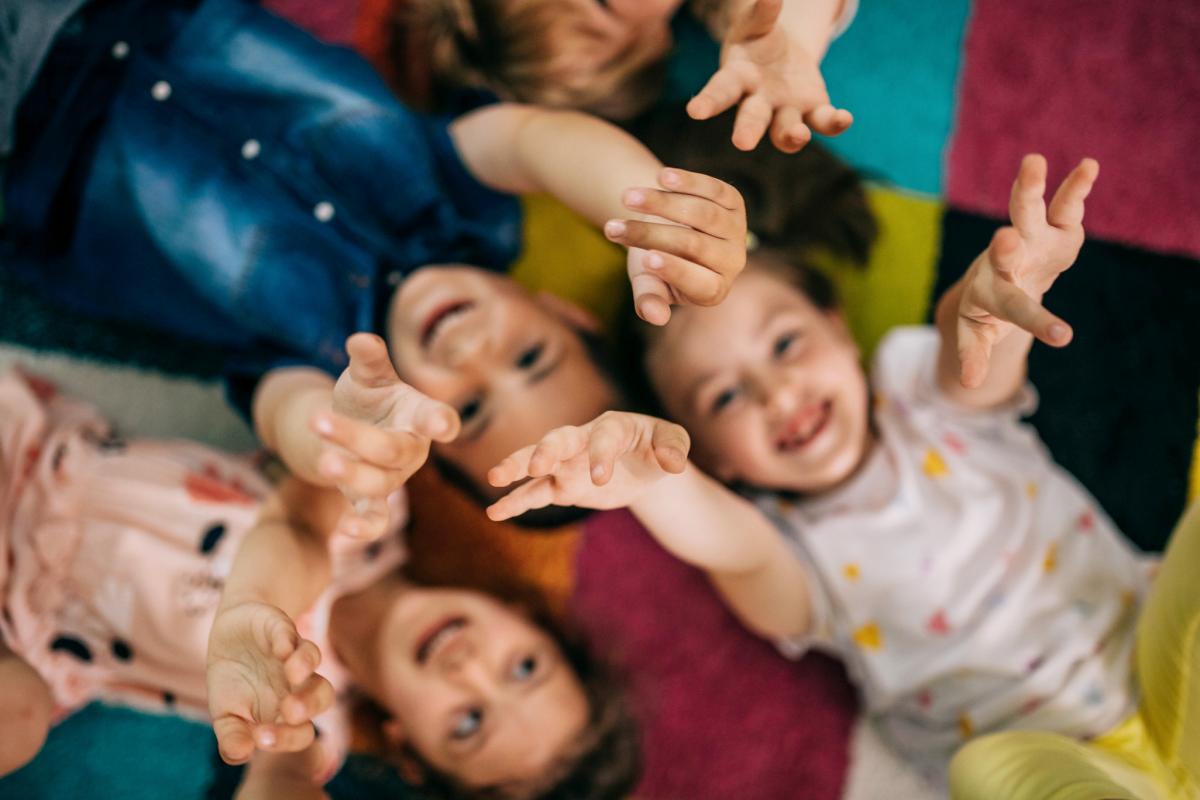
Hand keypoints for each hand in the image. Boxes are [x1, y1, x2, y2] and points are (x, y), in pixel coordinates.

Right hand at [207, 602, 333, 764]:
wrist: (228, 637)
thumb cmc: (232, 683)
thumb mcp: (225, 715)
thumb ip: (232, 736)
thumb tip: (240, 755)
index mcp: (287, 712)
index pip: (302, 732)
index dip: (288, 738)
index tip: (260, 737)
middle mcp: (298, 684)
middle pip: (321, 696)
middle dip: (309, 704)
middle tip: (289, 711)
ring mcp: (292, 654)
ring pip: (313, 660)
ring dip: (304, 666)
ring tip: (291, 674)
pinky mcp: (281, 629)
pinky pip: (290, 633)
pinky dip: (286, 639)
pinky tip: (279, 648)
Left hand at [314, 333, 459, 538]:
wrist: (351, 429)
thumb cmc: (368, 399)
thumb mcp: (367, 376)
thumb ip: (368, 359)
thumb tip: (360, 340)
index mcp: (419, 416)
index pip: (435, 418)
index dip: (440, 422)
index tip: (442, 426)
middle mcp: (411, 450)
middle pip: (392, 449)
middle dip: (357, 437)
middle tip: (319, 420)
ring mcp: (393, 478)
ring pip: (378, 483)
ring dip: (350, 474)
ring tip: (323, 460)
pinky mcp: (372, 502)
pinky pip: (375, 521)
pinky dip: (363, 530)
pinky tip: (343, 533)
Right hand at [486, 411, 689, 520]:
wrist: (643, 463)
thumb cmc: (658, 445)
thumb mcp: (674, 441)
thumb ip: (675, 446)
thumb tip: (672, 463)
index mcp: (613, 426)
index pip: (603, 436)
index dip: (600, 455)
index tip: (600, 479)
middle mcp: (583, 440)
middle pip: (559, 439)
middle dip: (546, 450)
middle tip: (536, 465)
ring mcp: (568, 463)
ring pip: (537, 462)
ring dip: (517, 467)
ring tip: (495, 478)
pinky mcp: (562, 486)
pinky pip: (535, 492)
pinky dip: (516, 501)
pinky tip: (495, 512)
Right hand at [604, 168, 746, 324]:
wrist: (666, 228)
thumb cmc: (653, 262)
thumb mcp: (648, 283)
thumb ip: (649, 300)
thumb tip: (656, 317)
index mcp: (713, 291)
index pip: (698, 282)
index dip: (674, 270)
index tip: (646, 259)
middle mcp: (733, 262)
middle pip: (693, 245)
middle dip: (650, 234)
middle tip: (613, 227)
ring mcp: (736, 230)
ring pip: (702, 213)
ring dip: (661, 203)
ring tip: (627, 197)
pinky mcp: (734, 202)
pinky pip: (713, 189)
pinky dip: (688, 182)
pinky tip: (661, 175)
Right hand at [687, 0, 851, 152]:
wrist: (781, 56)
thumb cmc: (757, 40)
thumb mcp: (755, 23)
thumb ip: (762, 14)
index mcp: (737, 78)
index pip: (720, 91)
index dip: (708, 102)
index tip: (694, 112)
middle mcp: (758, 102)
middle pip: (752, 118)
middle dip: (747, 129)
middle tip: (742, 143)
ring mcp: (785, 111)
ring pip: (785, 130)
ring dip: (791, 135)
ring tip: (798, 135)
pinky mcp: (812, 111)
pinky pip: (823, 122)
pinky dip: (834, 122)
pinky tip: (844, 118)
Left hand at [954, 154, 1098, 387]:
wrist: (1000, 278)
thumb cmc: (988, 309)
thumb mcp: (978, 332)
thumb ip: (974, 353)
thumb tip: (970, 386)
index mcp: (990, 291)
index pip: (1012, 307)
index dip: (1036, 321)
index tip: (1064, 335)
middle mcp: (1006, 259)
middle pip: (1003, 249)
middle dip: (1005, 246)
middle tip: (1003, 239)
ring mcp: (1029, 238)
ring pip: (1025, 212)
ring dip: (1028, 188)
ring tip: (1031, 161)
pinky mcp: (1054, 227)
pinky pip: (1064, 204)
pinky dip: (1076, 186)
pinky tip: (1089, 165)